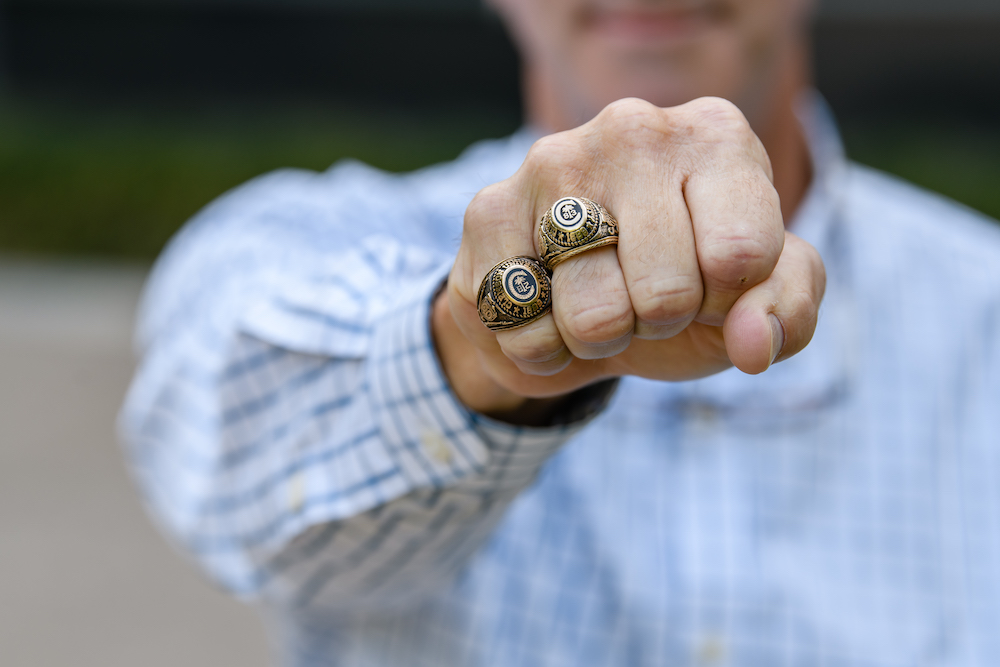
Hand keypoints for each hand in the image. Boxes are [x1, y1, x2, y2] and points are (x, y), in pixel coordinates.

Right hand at [435, 97, 824, 418]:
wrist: (573, 301)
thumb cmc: (680, 288)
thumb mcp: (753, 300)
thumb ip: (788, 311)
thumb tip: (755, 345)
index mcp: (717, 136)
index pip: (742, 256)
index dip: (727, 302)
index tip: (711, 285)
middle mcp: (634, 129)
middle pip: (667, 294)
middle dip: (659, 324)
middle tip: (647, 299)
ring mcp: (553, 162)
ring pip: (594, 316)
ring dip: (599, 340)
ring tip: (598, 302)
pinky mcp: (488, 209)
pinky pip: (527, 329)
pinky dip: (543, 349)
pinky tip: (547, 308)